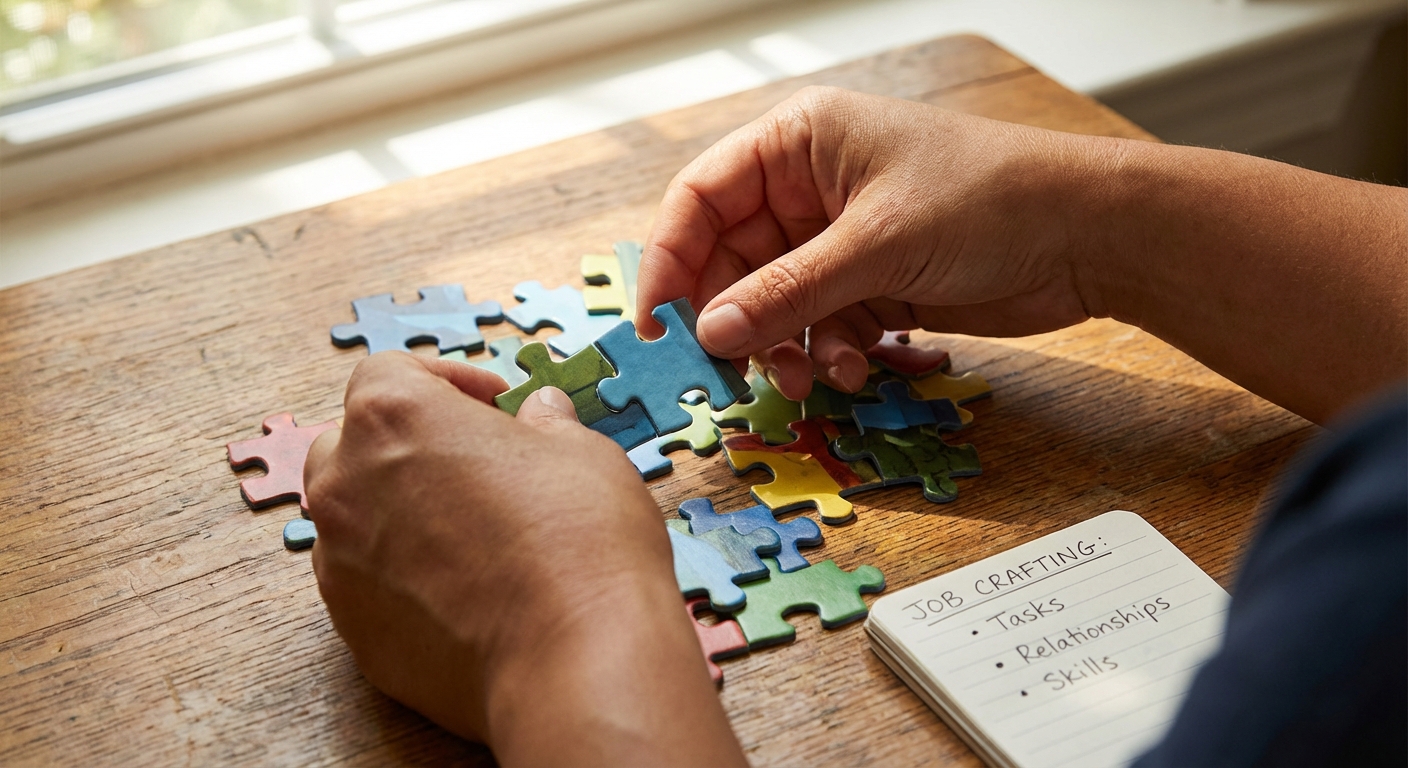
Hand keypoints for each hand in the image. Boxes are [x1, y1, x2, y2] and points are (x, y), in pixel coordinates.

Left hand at [304, 352, 744, 764]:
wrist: (575, 659)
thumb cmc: (581, 539)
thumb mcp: (582, 452)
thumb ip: (547, 425)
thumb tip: (540, 415)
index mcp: (393, 418)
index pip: (389, 373)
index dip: (446, 381)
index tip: (493, 403)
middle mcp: (346, 485)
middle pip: (353, 444)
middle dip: (406, 445)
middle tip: (475, 463)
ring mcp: (340, 565)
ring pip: (353, 521)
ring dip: (399, 514)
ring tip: (472, 534)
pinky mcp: (354, 633)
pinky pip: (369, 588)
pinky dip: (404, 580)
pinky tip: (467, 593)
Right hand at [638, 86, 1107, 399]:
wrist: (1087, 236)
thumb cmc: (989, 200)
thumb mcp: (876, 245)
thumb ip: (786, 293)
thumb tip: (710, 333)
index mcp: (798, 142)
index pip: (700, 198)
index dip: (669, 260)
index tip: (658, 325)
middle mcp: (808, 189)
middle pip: (731, 262)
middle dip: (737, 319)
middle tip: (736, 372)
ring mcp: (839, 240)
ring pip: (773, 304)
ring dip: (785, 347)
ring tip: (810, 380)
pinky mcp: (871, 285)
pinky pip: (819, 327)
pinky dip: (829, 353)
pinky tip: (859, 367)